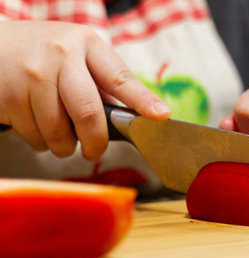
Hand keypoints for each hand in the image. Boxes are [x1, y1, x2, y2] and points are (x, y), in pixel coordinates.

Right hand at [0, 21, 170, 159]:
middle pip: (89, 114)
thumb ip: (102, 82)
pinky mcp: (10, 97)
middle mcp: (61, 55)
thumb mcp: (76, 54)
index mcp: (86, 44)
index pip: (120, 77)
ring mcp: (33, 75)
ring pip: (60, 133)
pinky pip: (35, 137)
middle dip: (96, 143)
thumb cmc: (43, 54)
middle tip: (95, 150)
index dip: (142, 101)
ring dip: (64, 145)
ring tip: (60, 132)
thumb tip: (134, 115)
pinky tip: (36, 124)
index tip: (161, 116)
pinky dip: (41, 141)